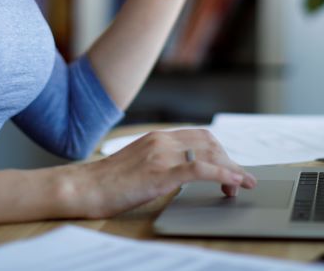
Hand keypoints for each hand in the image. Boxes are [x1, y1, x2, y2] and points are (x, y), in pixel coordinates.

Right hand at [65, 129, 256, 218]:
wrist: (82, 187)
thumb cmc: (106, 182)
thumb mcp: (137, 163)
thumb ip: (159, 160)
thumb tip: (182, 171)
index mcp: (157, 137)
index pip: (199, 136)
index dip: (221, 151)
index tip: (231, 167)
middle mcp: (162, 140)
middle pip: (209, 143)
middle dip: (230, 161)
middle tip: (240, 180)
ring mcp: (161, 155)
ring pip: (210, 154)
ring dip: (231, 170)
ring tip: (241, 185)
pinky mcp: (160, 173)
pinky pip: (200, 169)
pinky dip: (223, 174)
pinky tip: (234, 182)